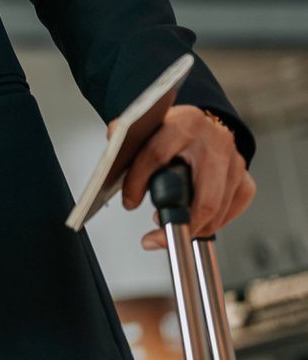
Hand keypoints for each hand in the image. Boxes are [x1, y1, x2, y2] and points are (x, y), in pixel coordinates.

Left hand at [120, 104, 253, 247]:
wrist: (206, 124)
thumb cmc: (175, 129)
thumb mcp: (149, 124)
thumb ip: (128, 134)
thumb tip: (114, 145)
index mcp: (185, 123)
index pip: (157, 155)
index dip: (139, 182)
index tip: (129, 202)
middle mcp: (215, 143)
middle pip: (203, 196)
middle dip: (179, 222)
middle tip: (158, 236)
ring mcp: (235, 163)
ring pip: (217, 208)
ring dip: (193, 227)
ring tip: (170, 228)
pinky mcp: (245, 179)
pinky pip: (231, 209)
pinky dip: (212, 223)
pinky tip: (194, 223)